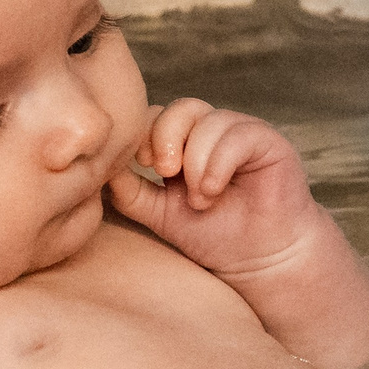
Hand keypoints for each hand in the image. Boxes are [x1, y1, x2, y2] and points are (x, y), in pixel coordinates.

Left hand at [105, 99, 319, 275]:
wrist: (260, 261)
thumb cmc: (214, 236)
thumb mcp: (160, 214)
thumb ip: (130, 192)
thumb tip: (100, 170)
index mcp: (186, 143)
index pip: (156, 116)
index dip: (144, 135)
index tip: (144, 166)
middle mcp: (213, 132)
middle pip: (181, 108)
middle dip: (166, 138)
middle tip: (165, 173)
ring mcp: (241, 134)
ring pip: (208, 122)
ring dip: (196, 163)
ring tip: (200, 199)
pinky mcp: (267, 141)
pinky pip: (237, 135)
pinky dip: (217, 164)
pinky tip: (213, 193)